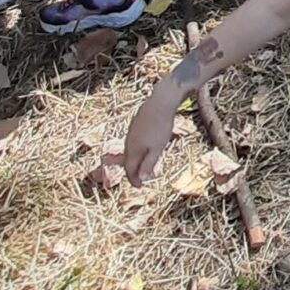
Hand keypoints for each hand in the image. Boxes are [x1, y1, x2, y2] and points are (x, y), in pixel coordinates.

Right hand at [122, 57, 195, 184]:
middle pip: (128, 161)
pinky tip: (144, 150)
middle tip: (139, 180)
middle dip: (133, 171)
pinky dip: (137, 151)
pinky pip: (133, 143)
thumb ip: (148, 164)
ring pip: (130, 151)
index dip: (133, 180)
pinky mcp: (136, 125)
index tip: (139, 186)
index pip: (129, 169)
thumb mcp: (157, 148)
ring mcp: (131, 132)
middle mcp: (128, 142)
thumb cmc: (160, 127)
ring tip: (142, 167)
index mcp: (132, 149)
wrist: (160, 103)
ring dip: (135, 161)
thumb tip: (141, 178)